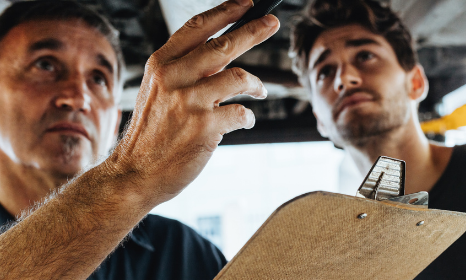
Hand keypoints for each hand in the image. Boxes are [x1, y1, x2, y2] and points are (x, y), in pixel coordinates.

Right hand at [105, 0, 278, 205]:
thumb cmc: (152, 133)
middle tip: (272, 22)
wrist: (135, 173)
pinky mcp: (205, 127)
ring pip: (239, 77)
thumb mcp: (158, 92)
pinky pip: (241, 113)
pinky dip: (248, 117)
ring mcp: (190, 102)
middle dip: (254, 30)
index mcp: (161, 64)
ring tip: (260, 91)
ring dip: (256, 85)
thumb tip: (225, 54)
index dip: (225, 12)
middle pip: (224, 45)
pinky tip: (245, 122)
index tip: (246, 3)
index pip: (197, 27)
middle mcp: (174, 78)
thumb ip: (186, 71)